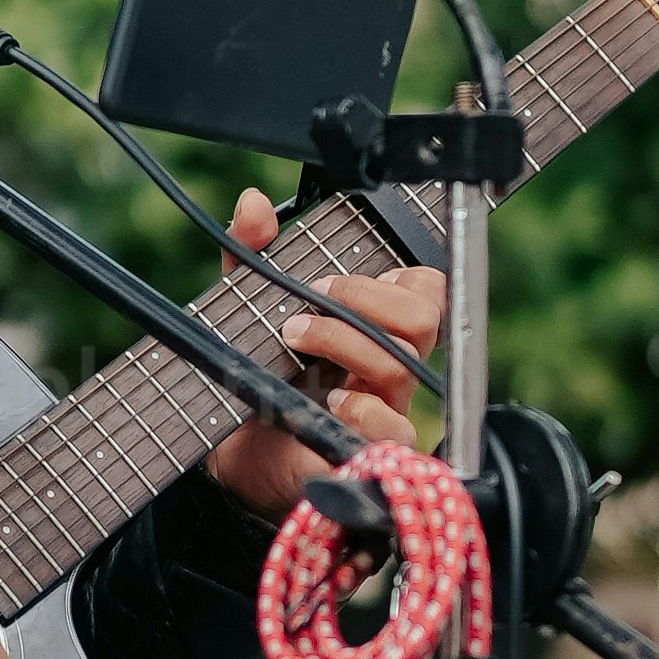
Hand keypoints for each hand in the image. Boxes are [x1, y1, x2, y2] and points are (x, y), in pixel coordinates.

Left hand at [201, 182, 443, 528]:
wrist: (233, 454)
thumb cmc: (256, 380)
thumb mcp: (247, 309)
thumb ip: (251, 256)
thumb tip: (252, 204)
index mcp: (375, 329)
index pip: (426, 289)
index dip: (397, 275)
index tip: (332, 279)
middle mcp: (389, 368)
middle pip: (424, 318)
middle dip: (363, 298)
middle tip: (310, 300)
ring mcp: (385, 410)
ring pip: (402, 366)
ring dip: (345, 341)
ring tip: (293, 339)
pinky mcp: (370, 453)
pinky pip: (395, 430)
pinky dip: (363, 408)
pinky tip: (329, 401)